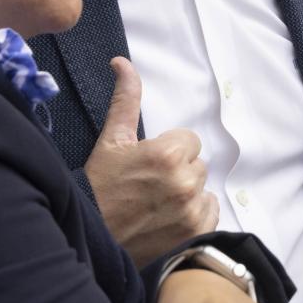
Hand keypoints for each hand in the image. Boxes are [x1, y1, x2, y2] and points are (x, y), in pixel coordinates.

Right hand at [85, 57, 217, 267]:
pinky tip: (168, 220)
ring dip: (186, 194)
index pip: (189, 141)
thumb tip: (122, 63)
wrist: (93, 238)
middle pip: (196, 165)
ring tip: (157, 205)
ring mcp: (192, 210)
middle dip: (178, 171)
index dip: (168, 151)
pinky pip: (210, 212)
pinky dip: (194, 215)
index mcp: (167, 154)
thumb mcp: (112, 141)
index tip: (148, 166)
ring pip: (203, 189)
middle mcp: (185, 181)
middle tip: (150, 187)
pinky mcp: (196, 233)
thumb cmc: (100, 188)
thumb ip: (126, 100)